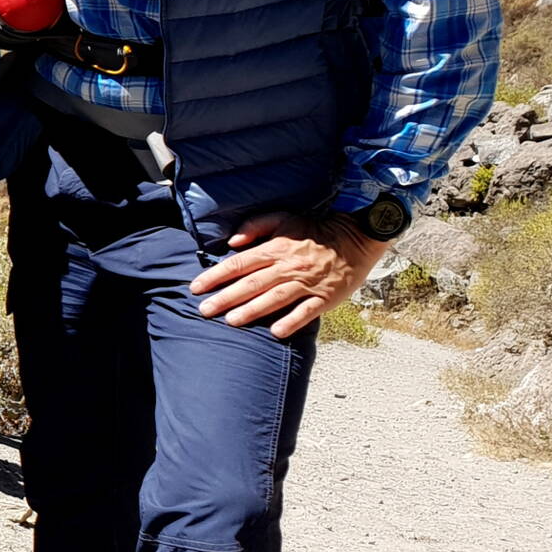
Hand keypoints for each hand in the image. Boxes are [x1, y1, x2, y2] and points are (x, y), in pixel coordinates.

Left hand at [187, 212, 390, 339]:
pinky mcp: (325, 297)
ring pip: (275, 299)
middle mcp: (288, 267)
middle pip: (252, 284)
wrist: (356, 237)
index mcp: (275, 248)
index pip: (239, 264)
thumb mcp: (283, 218)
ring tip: (231, 321)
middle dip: (226, 297)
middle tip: (204, 310)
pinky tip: (276, 333)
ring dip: (252, 311)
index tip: (196, 288)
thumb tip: (231, 242)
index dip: (215, 276)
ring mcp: (307, 283)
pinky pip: (307, 311)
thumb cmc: (313, 230)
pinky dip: (292, 322)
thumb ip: (255, 226)